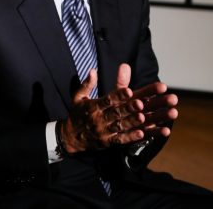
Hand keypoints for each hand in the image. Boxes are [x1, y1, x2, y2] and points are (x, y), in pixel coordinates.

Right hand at [59, 64, 177, 153]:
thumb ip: (87, 84)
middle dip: (129, 108)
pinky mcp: (107, 141)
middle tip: (141, 103)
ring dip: (132, 122)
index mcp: (93, 106)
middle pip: (116, 112)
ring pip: (120, 125)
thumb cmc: (77, 114)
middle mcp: (99, 118)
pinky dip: (130, 137)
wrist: (69, 137)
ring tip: (143, 117)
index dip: (118, 95)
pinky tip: (142, 134)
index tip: (129, 90)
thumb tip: (93, 70)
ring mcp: (104, 131)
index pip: (108, 100)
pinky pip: (120, 139)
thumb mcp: (78, 97)